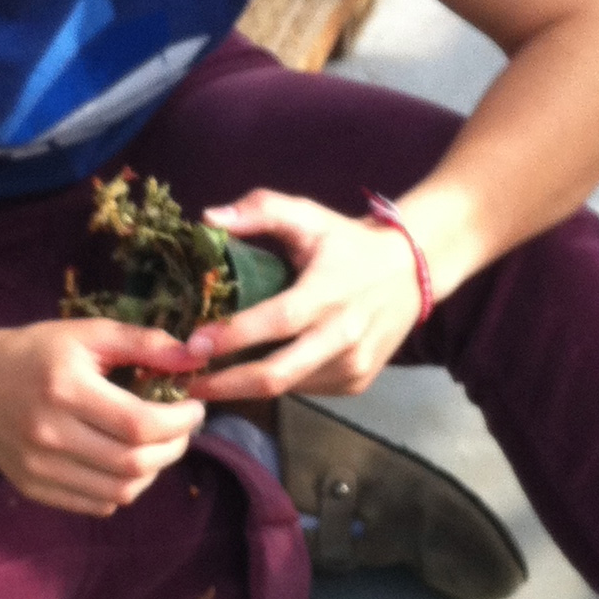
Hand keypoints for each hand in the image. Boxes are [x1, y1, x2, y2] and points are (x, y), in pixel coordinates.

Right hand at [0, 317, 207, 514]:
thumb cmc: (36, 353)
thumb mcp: (87, 334)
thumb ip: (143, 343)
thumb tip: (194, 358)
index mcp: (65, 388)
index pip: (140, 424)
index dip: (180, 422)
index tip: (194, 408)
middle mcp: (49, 433)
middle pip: (134, 463)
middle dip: (174, 448)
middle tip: (182, 429)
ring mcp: (39, 467)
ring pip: (120, 491)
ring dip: (153, 471)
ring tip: (156, 446)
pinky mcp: (34, 487)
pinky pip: (96, 504)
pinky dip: (123, 489)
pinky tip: (125, 463)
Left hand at [179, 189, 432, 402]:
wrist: (412, 271)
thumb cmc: (347, 243)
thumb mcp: (308, 215)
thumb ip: (260, 209)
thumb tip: (208, 218)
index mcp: (329, 292)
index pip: (276, 321)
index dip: (232, 336)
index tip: (190, 345)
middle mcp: (344, 335)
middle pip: (277, 375)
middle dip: (225, 385)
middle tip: (186, 383)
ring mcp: (354, 364)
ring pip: (288, 387)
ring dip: (245, 387)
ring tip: (210, 378)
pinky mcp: (357, 382)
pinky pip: (306, 388)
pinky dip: (277, 383)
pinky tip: (254, 370)